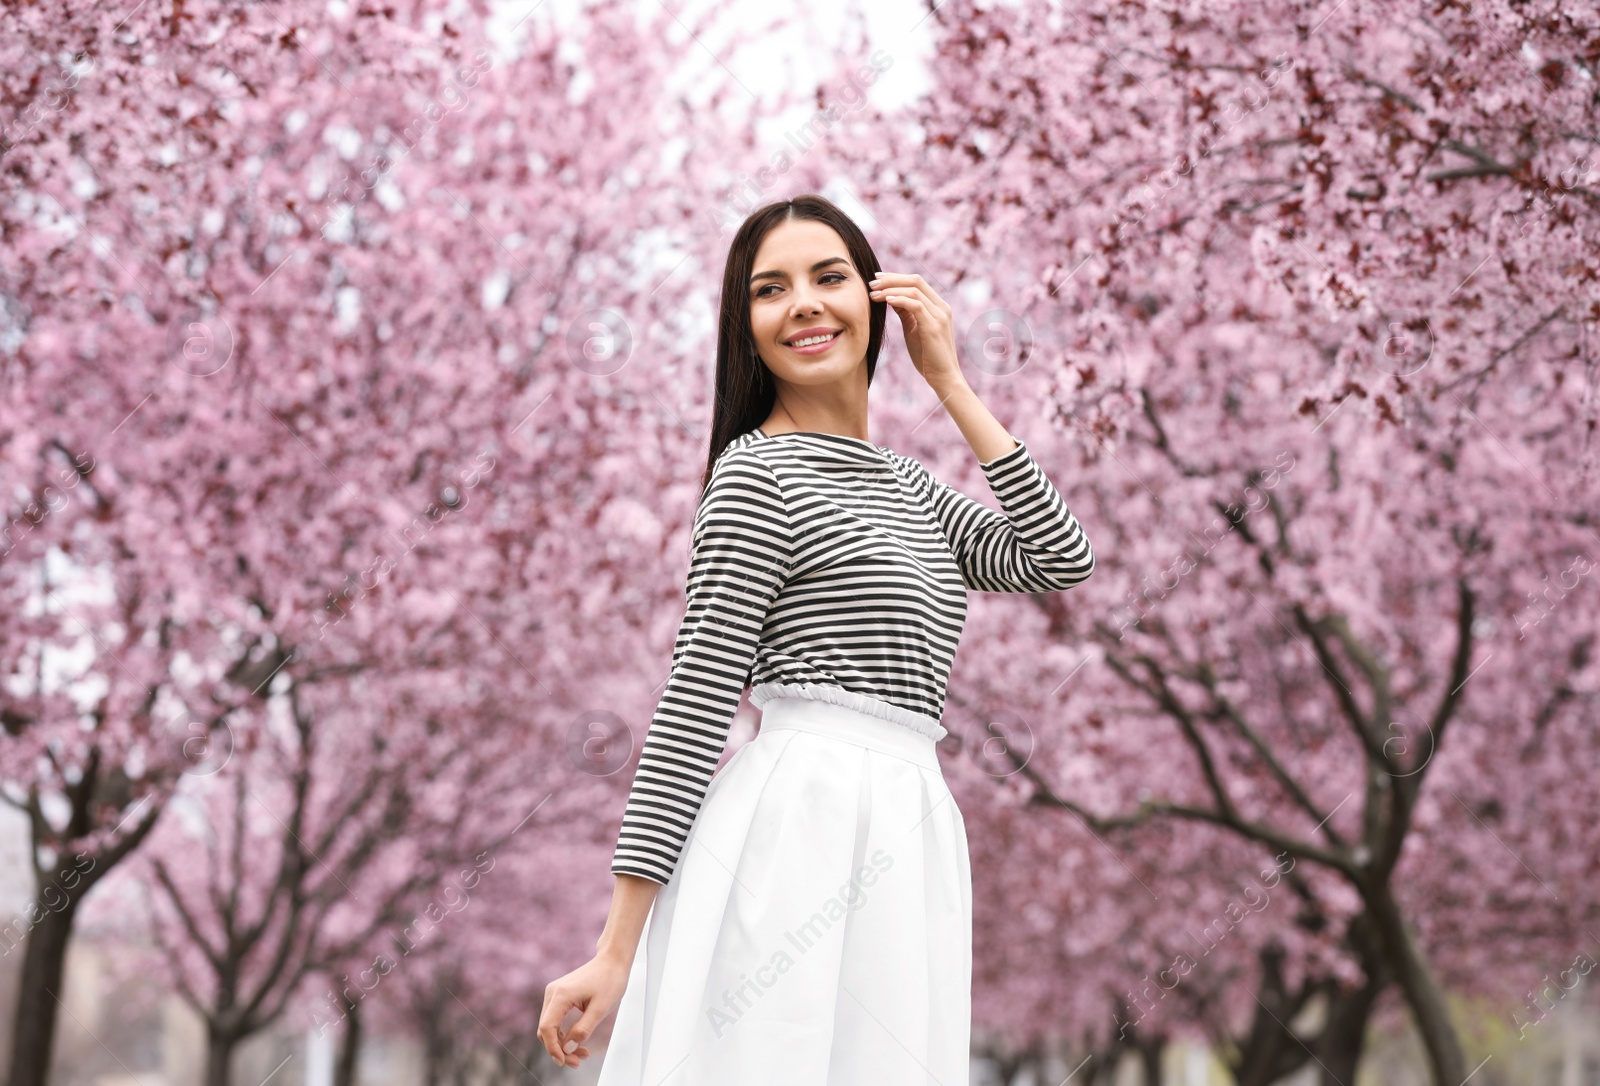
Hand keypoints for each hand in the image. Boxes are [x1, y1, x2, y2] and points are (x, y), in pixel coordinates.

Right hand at [538, 952, 630, 1068]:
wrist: (612, 960)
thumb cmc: (610, 980)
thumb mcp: (601, 1008)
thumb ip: (583, 1029)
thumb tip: (568, 1048)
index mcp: (561, 995)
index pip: (547, 1028)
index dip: (553, 1048)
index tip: (565, 1061)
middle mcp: (553, 993)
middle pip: (546, 1029)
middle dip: (559, 1049)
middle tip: (577, 1061)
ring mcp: (554, 993)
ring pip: (549, 1026)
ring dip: (562, 1043)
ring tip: (581, 1054)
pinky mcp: (559, 995)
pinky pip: (555, 1019)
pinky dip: (564, 1033)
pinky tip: (577, 1042)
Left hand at [868, 272, 965, 395]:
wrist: (944, 378)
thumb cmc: (928, 357)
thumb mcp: (914, 330)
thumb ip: (906, 313)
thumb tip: (891, 298)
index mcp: (939, 307)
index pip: (917, 282)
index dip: (896, 277)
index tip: (877, 280)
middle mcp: (942, 308)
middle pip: (916, 281)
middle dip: (891, 279)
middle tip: (871, 283)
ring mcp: (940, 316)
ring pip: (914, 291)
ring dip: (891, 289)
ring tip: (873, 294)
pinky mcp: (934, 327)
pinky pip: (915, 306)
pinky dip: (899, 300)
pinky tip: (885, 301)